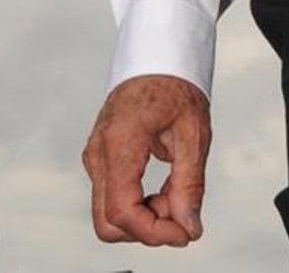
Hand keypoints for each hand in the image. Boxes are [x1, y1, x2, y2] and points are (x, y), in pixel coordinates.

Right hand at [83, 73, 210, 246]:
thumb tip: (189, 227)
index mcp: (120, 141)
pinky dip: (138, 204)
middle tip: (182, 209)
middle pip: (109, 221)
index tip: (185, 233)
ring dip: (144, 218)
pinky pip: (112, 197)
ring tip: (176, 193)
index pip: (123, 210)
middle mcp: (99, 152)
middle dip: (147, 228)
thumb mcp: (194, 131)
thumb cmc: (175, 83)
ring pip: (108, 214)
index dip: (154, 232)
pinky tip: (164, 188)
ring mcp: (95, 156)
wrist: (157, 54)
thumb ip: (190, 182)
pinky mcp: (100, 159)